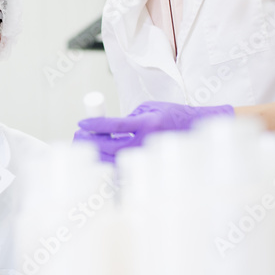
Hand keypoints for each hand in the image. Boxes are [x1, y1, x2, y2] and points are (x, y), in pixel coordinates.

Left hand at [74, 101, 233, 161]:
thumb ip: (130, 118)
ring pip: (116, 160)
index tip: (82, 123)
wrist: (197, 130)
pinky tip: (99, 159)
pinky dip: (110, 163)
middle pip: (112, 146)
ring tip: (83, 148)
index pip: (116, 125)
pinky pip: (125, 167)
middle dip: (90, 143)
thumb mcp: (150, 108)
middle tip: (77, 137)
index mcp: (148, 123)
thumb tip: (108, 128)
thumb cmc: (172, 116)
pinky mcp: (149, 164)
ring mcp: (149, 155)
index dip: (96, 125)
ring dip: (97, 155)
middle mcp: (148, 141)